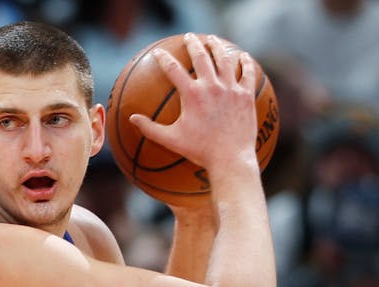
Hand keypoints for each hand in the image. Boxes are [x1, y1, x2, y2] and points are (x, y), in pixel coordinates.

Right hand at [129, 34, 258, 177]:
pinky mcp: (246, 94)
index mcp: (192, 95)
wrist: (230, 157)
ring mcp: (231, 88)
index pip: (173, 69)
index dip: (164, 58)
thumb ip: (150, 129)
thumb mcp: (171, 140)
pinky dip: (245, 62)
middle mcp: (212, 86)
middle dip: (193, 43)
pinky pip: (247, 72)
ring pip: (225, 59)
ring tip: (213, 40)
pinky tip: (242, 55)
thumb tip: (132, 119)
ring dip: (217, 46)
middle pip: (201, 56)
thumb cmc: (199, 151)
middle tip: (189, 37)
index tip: (158, 52)